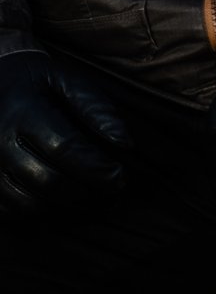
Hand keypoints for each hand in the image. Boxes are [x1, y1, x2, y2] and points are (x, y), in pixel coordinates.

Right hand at [0, 49, 134, 214]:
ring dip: (65, 209)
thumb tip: (125, 144)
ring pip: (27, 204)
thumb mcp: (66, 79)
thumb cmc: (34, 81)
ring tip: (92, 201)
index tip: (120, 177)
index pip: (65, 148)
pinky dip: (38, 214)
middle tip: (111, 192)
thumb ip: (97, 108)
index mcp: (22, 111)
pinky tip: (62, 204)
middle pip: (47, 181)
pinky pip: (8, 211)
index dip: (96, 168)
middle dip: (86, 192)